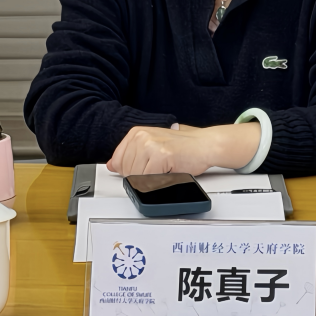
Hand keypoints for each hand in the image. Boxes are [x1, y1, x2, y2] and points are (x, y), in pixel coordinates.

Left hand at [106, 122, 260, 176]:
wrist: (203, 145)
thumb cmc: (181, 147)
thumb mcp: (151, 146)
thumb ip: (131, 155)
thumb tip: (113, 165)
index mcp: (136, 133)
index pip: (118, 161)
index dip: (128, 172)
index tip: (141, 172)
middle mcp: (141, 136)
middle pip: (126, 171)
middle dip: (140, 177)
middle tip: (158, 171)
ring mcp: (150, 144)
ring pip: (136, 176)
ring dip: (150, 180)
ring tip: (163, 170)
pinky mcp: (161, 155)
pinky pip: (149, 179)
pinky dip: (158, 182)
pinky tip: (168, 172)